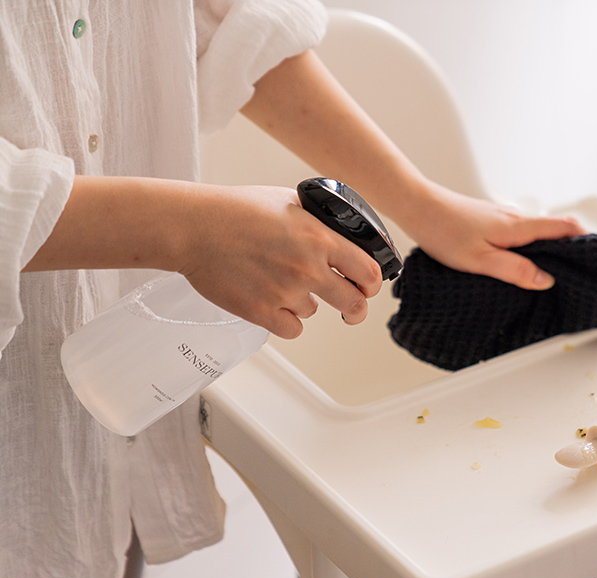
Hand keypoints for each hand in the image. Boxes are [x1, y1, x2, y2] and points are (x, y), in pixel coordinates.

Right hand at [177, 185, 382, 336]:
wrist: (194, 228)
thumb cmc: (236, 210)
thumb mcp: (289, 201)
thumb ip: (320, 221)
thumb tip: (344, 232)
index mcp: (320, 238)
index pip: (369, 271)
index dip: (372, 283)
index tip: (368, 286)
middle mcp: (308, 267)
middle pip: (353, 303)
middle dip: (355, 308)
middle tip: (350, 309)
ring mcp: (285, 292)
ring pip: (314, 312)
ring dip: (305, 303)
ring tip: (279, 282)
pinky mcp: (262, 312)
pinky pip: (292, 329)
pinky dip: (286, 320)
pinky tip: (274, 303)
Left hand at [400, 183, 585, 288]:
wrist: (417, 206)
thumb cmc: (443, 231)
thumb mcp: (481, 260)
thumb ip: (515, 270)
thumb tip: (546, 279)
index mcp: (518, 226)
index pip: (565, 227)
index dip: (585, 241)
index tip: (596, 257)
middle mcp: (515, 218)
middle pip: (554, 230)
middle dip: (569, 249)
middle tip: (574, 273)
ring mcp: (503, 218)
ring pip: (535, 233)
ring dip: (545, 250)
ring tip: (545, 274)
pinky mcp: (490, 221)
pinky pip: (518, 235)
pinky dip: (526, 248)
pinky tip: (515, 263)